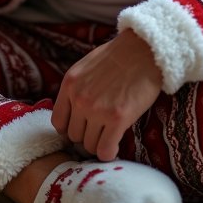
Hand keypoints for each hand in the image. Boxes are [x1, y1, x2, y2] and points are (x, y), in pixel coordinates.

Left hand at [51, 28, 162, 160]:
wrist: (144, 49)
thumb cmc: (119, 56)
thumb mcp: (87, 66)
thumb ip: (77, 87)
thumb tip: (74, 109)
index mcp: (70, 84)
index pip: (58, 122)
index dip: (70, 128)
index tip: (83, 127)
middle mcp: (79, 98)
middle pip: (74, 136)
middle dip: (87, 136)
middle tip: (100, 131)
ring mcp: (97, 109)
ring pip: (89, 146)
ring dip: (99, 144)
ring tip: (110, 135)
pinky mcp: (117, 118)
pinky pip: (105, 150)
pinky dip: (109, 152)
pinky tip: (116, 144)